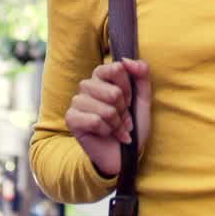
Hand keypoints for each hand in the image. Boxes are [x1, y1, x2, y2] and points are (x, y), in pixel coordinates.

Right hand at [64, 59, 151, 177]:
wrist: (124, 154)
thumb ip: (142, 75)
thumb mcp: (143, 99)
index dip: (128, 88)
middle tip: (123, 119)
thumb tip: (127, 60)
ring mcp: (77, 101)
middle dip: (123, 110)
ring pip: (105, 108)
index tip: (129, 102)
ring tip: (116, 128)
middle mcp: (87, 85)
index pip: (116, 68)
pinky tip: (105, 135)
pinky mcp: (71, 118)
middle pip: (113, 92)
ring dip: (116, 123)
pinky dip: (106, 131)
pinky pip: (95, 121)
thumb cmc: (132, 126)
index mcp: (102, 76)